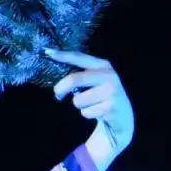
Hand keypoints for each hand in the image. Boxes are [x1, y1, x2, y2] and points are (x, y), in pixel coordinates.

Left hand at [46, 49, 133, 168]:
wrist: (123, 118)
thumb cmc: (102, 97)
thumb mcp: (95, 81)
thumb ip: (80, 75)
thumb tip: (56, 69)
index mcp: (103, 65)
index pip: (78, 57)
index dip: (62, 55)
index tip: (47, 52)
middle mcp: (108, 75)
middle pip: (74, 79)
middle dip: (61, 89)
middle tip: (58, 95)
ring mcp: (111, 91)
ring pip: (78, 100)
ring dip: (79, 105)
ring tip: (91, 104)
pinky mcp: (110, 107)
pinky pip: (85, 112)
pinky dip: (86, 114)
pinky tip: (98, 112)